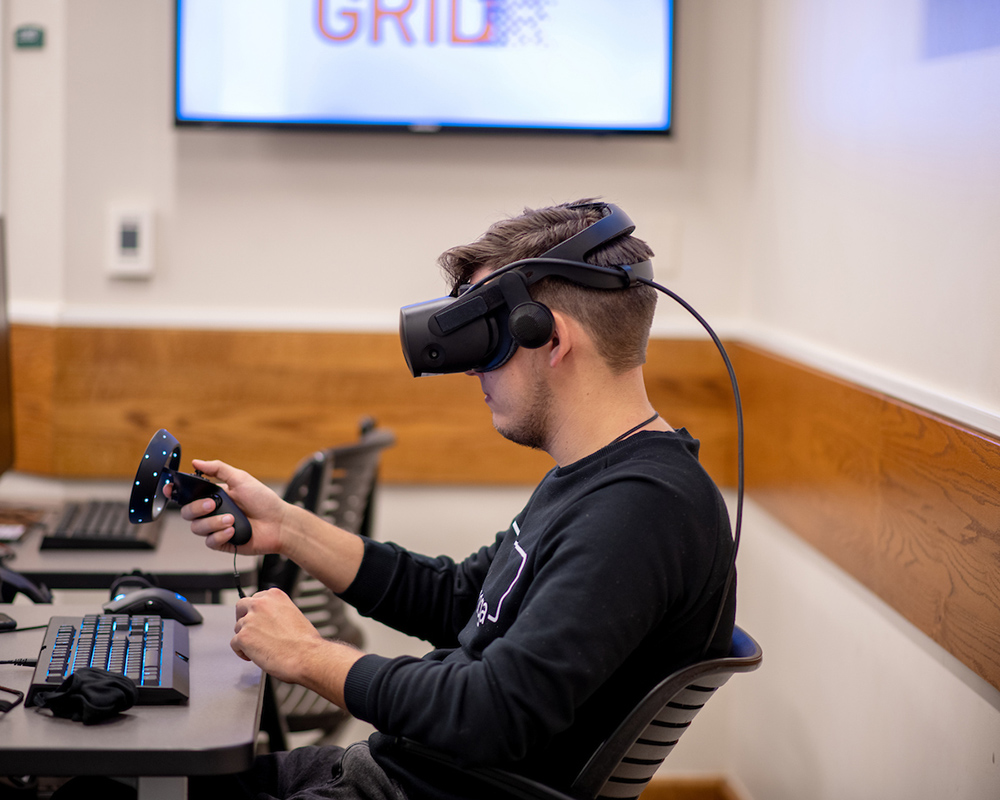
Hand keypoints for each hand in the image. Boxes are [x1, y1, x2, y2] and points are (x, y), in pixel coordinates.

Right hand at [174, 459, 287, 554]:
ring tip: (232, 519)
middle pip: (187, 513)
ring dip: (213, 523)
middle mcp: (212, 512)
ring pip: (197, 528)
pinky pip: (210, 542)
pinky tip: (233, 530)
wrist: (279, 523)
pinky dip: (220, 535)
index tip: (169, 489)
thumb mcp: (241, 479)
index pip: (188, 495)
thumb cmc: (264, 501)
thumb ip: (218, 469)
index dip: (175, 493)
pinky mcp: (223, 543)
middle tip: (213, 505)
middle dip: (197, 508)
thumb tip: (197, 462)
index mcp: (214, 496)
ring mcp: (217, 528)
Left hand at [232, 588, 362, 706]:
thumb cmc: (304, 640)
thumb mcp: (293, 614)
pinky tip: (252, 656)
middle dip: (243, 618)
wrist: (306, 655)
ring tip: (258, 648)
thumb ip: (276, 612)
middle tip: (250, 630)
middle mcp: (260, 604)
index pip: (256, 598)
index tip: (257, 618)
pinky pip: (235, 644)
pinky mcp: (243, 637)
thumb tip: (268, 620)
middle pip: (241, 607)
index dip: (255, 610)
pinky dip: (241, 652)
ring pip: (238, 628)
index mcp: (274, 596)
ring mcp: (250, 620)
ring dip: (245, 637)